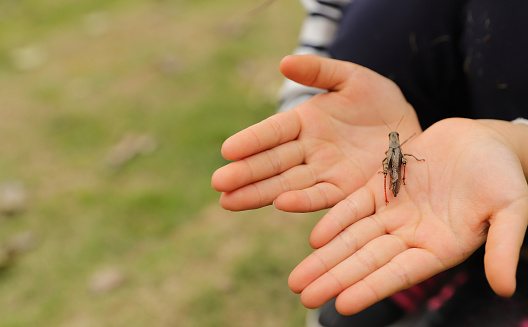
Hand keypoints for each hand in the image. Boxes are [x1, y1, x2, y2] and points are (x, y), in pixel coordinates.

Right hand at [212, 55, 420, 211]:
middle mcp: (308, 149)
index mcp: (305, 121)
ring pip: (286, 183)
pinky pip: (320, 196)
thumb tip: (284, 63)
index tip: (227, 150)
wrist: (409, 130)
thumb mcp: (352, 78)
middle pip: (272, 162)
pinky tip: (280, 204)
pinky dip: (301, 200)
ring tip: (229, 202)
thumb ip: (319, 71)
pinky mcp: (344, 191)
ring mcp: (324, 172)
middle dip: (245, 173)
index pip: (272, 131)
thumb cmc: (378, 101)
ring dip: (259, 193)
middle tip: (219, 183)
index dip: (251, 140)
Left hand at [288, 118, 527, 314]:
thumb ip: (503, 246)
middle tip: (303, 295)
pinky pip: (355, 206)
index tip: (341, 305)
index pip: (398, 274)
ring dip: (325, 257)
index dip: (370, 288)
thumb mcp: (511, 209)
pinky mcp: (383, 186)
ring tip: (297, 279)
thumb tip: (506, 288)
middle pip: (366, 260)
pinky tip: (314, 237)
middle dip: (334, 278)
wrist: (485, 141)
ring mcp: (394, 212)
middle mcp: (410, 235)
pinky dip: (335, 220)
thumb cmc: (504, 176)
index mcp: (439, 248)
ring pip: (353, 238)